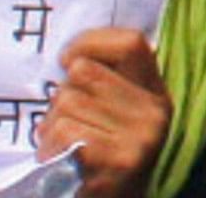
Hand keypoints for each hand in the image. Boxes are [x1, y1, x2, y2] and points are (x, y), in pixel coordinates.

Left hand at [36, 26, 170, 197]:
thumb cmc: (102, 164)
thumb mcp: (118, 121)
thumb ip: (106, 87)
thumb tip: (70, 59)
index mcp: (157, 96)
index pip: (130, 42)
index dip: (91, 42)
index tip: (67, 60)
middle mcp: (154, 113)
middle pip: (85, 71)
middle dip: (62, 96)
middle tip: (64, 125)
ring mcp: (139, 138)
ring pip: (68, 101)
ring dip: (50, 125)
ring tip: (61, 148)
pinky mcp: (116, 160)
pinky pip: (64, 130)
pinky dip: (49, 145)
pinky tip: (57, 160)